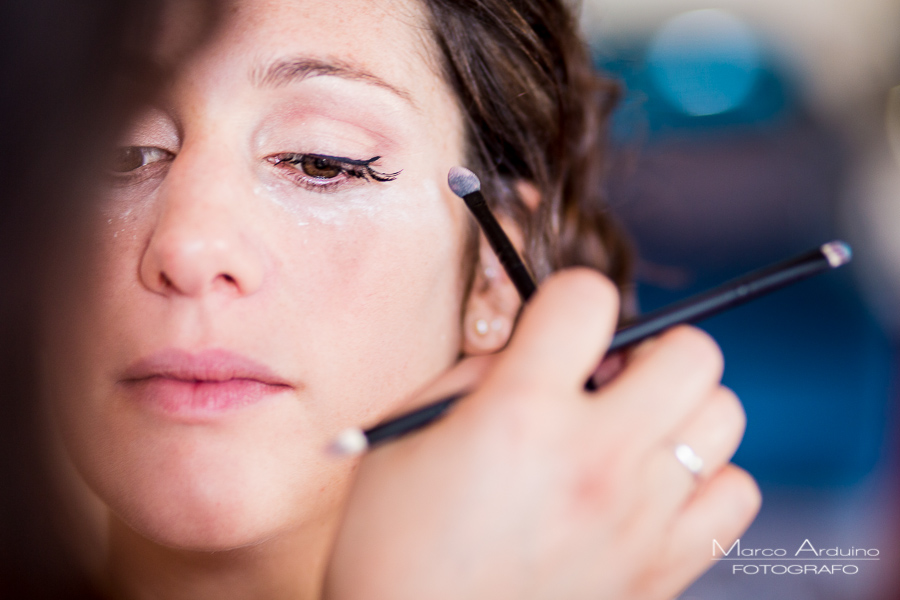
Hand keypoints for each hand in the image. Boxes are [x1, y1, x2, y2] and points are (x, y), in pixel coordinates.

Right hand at [324, 269, 760, 599]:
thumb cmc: (393, 543)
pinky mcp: (662, 568)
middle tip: (606, 375)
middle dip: (647, 346)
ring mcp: (640, 518)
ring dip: (681, 407)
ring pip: (724, 416)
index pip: (590, 297)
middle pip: (690, 351)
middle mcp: (595, 459)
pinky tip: (653, 487)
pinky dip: (703, 479)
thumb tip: (540, 345)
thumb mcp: (410, 431)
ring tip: (632, 428)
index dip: (570, 299)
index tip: (557, 327)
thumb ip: (482, 372)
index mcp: (522, 413)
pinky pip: (734, 495)